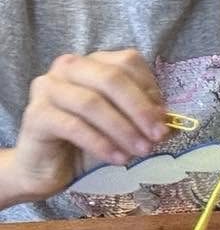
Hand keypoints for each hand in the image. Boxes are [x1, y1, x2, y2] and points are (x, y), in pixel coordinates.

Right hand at [1, 51, 167, 201]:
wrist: (49, 167)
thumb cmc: (90, 142)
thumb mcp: (126, 127)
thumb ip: (147, 118)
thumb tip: (173, 120)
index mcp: (92, 62)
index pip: (128, 62)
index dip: (150, 89)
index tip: (163, 119)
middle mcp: (67, 67)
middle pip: (111, 78)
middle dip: (140, 109)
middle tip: (158, 136)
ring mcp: (47, 88)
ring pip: (92, 103)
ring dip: (123, 129)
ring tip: (141, 151)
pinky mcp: (35, 115)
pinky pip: (73, 126)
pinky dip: (101, 143)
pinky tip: (118, 159)